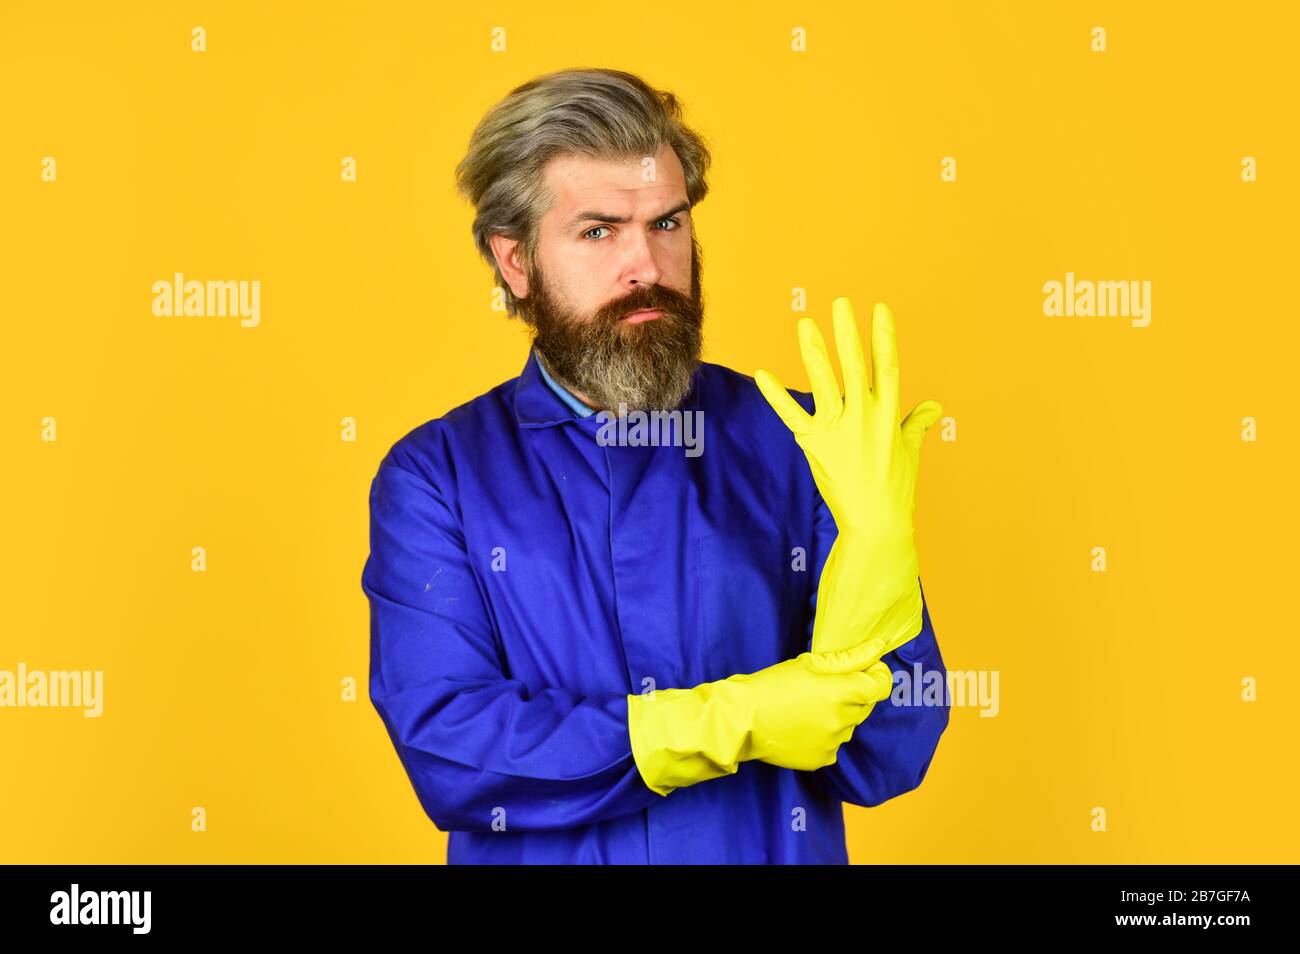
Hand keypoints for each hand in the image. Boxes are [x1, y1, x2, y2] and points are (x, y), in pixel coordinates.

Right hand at [729, 637, 894, 770]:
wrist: (741, 720)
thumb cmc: (772, 685)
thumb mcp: (809, 663)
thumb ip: (850, 658)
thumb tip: (878, 647)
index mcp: (842, 693)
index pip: (881, 685)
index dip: (877, 673)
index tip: (864, 668)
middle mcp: (843, 721)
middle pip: (866, 704)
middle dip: (854, 692)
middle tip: (824, 685)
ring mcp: (833, 743)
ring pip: (849, 724)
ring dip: (839, 714)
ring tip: (807, 706)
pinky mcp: (822, 759)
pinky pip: (834, 743)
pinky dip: (825, 734)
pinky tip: (802, 725)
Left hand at [755, 298, 941, 652]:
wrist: (876, 520)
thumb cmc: (895, 486)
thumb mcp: (911, 450)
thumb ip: (917, 423)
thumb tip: (933, 406)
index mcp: (889, 413)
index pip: (888, 366)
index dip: (883, 336)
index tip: (878, 308)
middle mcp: (865, 416)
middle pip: (856, 366)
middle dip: (847, 333)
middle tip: (841, 303)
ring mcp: (839, 429)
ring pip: (826, 383)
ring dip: (814, 352)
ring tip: (806, 324)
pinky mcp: (815, 444)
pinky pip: (792, 414)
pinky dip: (777, 395)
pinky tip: (762, 374)